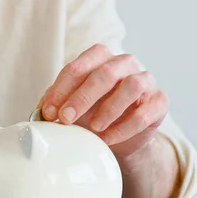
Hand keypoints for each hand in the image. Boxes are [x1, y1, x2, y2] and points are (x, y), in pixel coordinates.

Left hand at [38, 44, 168, 156]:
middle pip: (105, 73)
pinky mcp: (159, 102)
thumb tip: (37, 114)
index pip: (78, 66)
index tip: (48, 112)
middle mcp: (124, 63)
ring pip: (132, 86)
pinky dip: (126, 127)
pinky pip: (146, 111)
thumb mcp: (69, 106)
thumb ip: (53, 104)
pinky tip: (109, 138)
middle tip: (66, 119)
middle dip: (82, 97)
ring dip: (109, 108)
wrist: (118, 136)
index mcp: (98, 58)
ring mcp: (145, 80)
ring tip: (93, 128)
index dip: (61, 89)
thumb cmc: (89, 113)